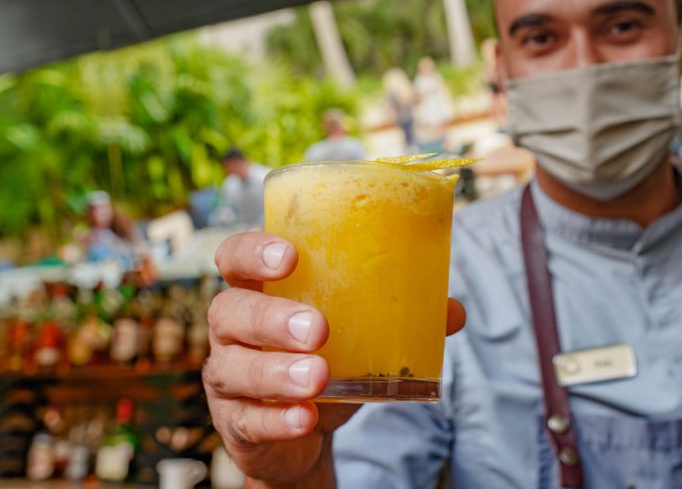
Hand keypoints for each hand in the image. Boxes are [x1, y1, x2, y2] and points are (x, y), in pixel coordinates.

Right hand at [204, 232, 464, 488]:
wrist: (303, 430)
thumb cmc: (327, 360)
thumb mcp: (360, 334)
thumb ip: (401, 317)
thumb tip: (453, 310)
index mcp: (259, 291)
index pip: (235, 257)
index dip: (253, 252)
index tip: (290, 257)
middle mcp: (233, 329)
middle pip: (231, 310)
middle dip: (272, 317)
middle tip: (318, 328)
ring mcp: (228, 377)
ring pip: (234, 368)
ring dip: (276, 372)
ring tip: (317, 377)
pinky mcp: (236, 422)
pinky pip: (249, 420)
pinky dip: (278, 419)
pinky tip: (304, 418)